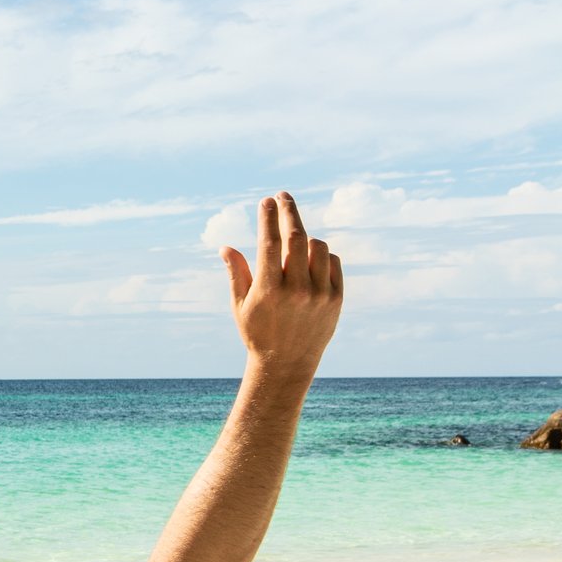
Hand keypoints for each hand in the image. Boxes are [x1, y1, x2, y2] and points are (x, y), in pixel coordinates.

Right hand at [221, 191, 344, 375]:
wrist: (287, 364)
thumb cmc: (257, 332)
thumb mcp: (240, 306)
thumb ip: (236, 274)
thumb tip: (225, 247)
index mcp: (269, 291)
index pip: (269, 243)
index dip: (268, 218)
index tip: (266, 201)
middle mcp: (297, 290)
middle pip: (296, 237)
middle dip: (289, 211)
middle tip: (283, 196)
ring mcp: (320, 295)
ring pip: (318, 247)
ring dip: (305, 237)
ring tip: (294, 241)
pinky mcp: (336, 299)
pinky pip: (333, 263)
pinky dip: (322, 256)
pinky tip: (309, 260)